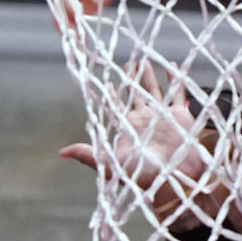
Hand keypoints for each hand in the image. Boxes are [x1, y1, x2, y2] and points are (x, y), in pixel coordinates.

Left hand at [60, 60, 213, 227]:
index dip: (111, 95)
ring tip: (144, 60)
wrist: (173, 180)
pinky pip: (178, 94)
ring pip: (155, 91)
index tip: (105, 82)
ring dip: (149, 76)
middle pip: (135, 94)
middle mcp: (144, 120)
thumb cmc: (141, 175)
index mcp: (128, 129)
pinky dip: (175, 80)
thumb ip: (87, 154)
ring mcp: (162, 117)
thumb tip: (61, 153)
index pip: (116, 107)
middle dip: (131, 79)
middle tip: (128, 63)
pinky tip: (172, 66)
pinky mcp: (180, 116)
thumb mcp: (110, 163)